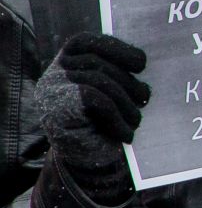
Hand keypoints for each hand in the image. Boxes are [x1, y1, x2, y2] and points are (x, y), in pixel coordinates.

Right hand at [36, 33, 148, 197]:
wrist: (91, 165)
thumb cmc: (108, 124)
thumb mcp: (114, 92)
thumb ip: (118, 72)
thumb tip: (142, 58)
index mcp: (66, 64)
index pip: (86, 42)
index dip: (114, 48)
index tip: (141, 63)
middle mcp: (53, 74)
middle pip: (97, 62)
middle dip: (128, 82)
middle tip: (145, 100)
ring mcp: (51, 92)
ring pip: (98, 80)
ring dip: (126, 103)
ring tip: (136, 121)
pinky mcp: (55, 110)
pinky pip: (95, 99)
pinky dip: (117, 116)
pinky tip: (126, 134)